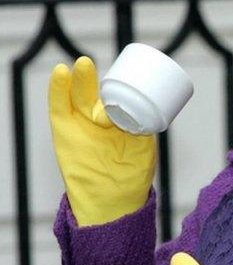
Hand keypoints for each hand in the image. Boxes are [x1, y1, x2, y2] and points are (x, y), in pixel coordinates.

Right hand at [48, 56, 156, 225]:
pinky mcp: (64, 132)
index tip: (123, 74)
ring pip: (78, 97)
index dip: (117, 84)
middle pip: (94, 92)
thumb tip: (137, 108)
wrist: (113, 202)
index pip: (115, 95)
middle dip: (92, 77)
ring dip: (78, 79)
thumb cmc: (132, 175)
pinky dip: (58, 90)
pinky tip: (60, 74)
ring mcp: (81, 125)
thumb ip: (139, 126)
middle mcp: (98, 118)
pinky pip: (59, 107)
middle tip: (90, 62)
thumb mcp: (142, 146)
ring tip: (81, 64)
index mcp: (119, 119)